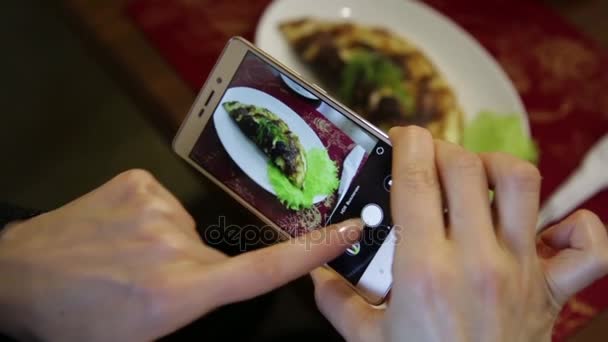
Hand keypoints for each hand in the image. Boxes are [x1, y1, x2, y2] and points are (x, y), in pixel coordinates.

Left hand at [0, 169, 361, 340]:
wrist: (17, 277)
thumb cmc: (77, 321)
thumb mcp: (144, 335)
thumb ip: (194, 306)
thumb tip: (221, 278)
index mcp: (180, 292)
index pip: (265, 270)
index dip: (313, 251)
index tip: (348, 229)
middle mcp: (175, 245)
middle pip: (214, 254)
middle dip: (193, 269)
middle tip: (145, 283)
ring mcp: (155, 207)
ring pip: (185, 229)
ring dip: (165, 244)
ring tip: (120, 258)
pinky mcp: (137, 182)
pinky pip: (161, 204)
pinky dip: (146, 220)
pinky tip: (114, 232)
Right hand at [312, 127, 607, 341]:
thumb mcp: (367, 339)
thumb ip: (336, 300)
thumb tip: (317, 273)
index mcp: (424, 269)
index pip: (416, 179)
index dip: (408, 144)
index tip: (402, 137)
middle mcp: (475, 259)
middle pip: (466, 168)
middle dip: (444, 149)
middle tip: (430, 159)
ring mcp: (520, 270)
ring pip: (523, 185)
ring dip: (499, 167)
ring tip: (480, 176)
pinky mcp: (551, 289)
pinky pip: (588, 248)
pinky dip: (576, 228)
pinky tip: (545, 229)